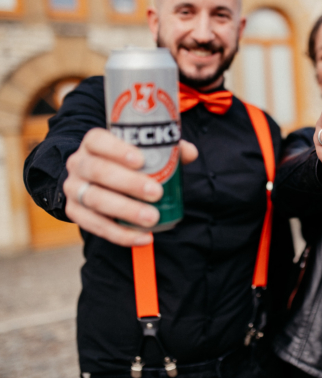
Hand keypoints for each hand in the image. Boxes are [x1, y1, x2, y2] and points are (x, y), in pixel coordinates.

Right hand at [63, 128, 197, 246]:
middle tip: (156, 192)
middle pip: (98, 171)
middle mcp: (79, 164)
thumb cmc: (127, 163)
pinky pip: (95, 226)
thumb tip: (190, 153)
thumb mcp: (144, 152)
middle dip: (129, 183)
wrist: (97, 182)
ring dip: (126, 210)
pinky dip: (120, 234)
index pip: (98, 140)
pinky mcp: (75, 213)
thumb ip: (166, 150)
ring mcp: (74, 189)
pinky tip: (143, 237)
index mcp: (93, 143)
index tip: (141, 160)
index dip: (117, 149)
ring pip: (95, 199)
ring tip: (152, 218)